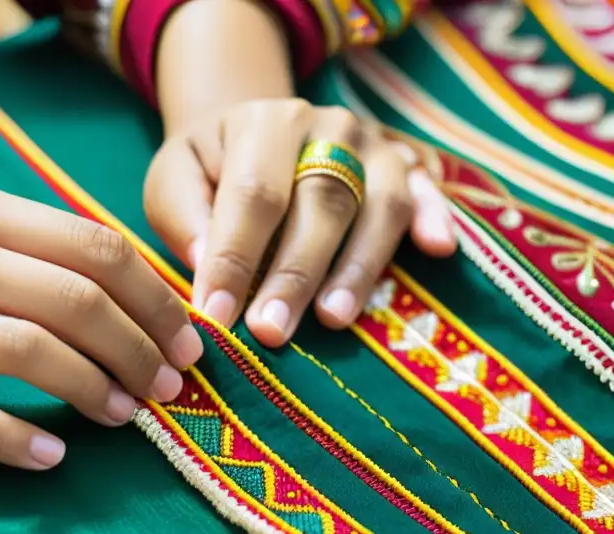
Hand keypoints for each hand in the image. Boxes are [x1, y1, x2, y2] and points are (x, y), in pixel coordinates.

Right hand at [0, 184, 202, 469]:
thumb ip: (30, 258)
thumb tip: (135, 298)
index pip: (93, 244)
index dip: (154, 298)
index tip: (186, 341)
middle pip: (76, 298)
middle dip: (140, 348)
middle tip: (168, 388)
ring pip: (31, 352)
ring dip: (95, 390)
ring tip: (124, 417)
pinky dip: (21, 439)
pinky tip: (52, 455)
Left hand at [144, 99, 456, 346]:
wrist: (256, 135)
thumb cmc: (211, 171)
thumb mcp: (175, 180)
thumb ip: (184, 218)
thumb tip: (208, 268)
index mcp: (264, 123)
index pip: (253, 195)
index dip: (235, 258)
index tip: (216, 315)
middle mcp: (327, 126)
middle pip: (321, 202)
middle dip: (295, 273)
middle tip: (272, 331)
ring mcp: (373, 144)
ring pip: (378, 204)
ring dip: (359, 266)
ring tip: (333, 317)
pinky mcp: (405, 165)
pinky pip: (427, 191)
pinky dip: (435, 218)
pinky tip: (438, 249)